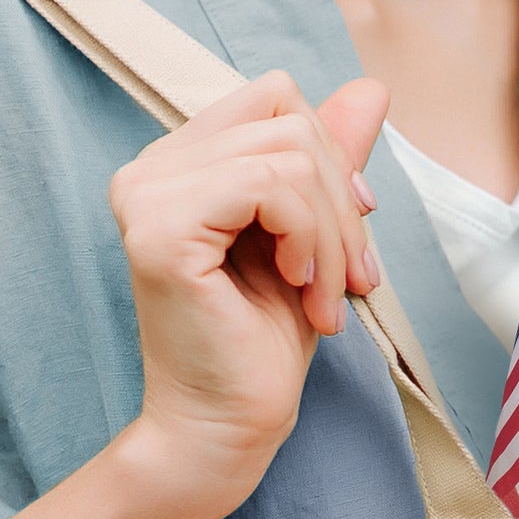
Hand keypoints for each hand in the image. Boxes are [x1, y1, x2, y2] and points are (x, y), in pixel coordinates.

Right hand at [110, 69, 390, 518]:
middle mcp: (150, 170)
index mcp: (178, 166)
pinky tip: (302, 288)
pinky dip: (309, 238)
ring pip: (287, 153)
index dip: (331, 157)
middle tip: (354, 281)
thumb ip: (327, 164)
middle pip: (287, 119)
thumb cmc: (261, 349)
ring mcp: (148, 194)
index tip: (351, 239)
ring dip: (332, 233)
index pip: (275, 101)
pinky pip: (269, 185)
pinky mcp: (161, 228)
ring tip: (327, 299)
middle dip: (341, 202)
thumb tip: (370, 88)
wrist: (227, 430)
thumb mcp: (311, 239)